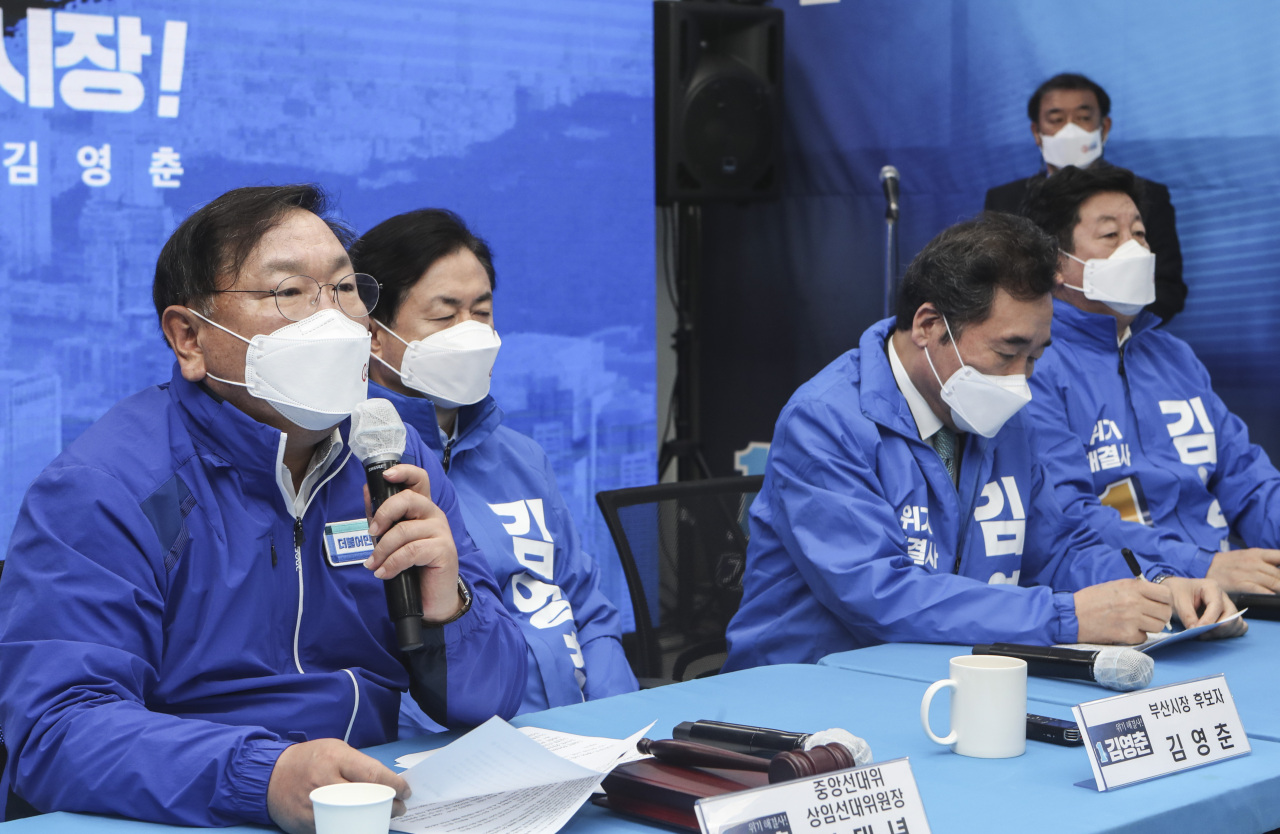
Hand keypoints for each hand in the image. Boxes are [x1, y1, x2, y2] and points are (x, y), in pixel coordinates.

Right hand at [267, 739, 408, 833]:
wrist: (270, 775)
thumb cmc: (309, 759)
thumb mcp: (334, 748)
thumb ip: (357, 763)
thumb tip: (385, 780)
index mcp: (335, 758)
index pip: (372, 773)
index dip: (394, 784)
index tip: (405, 790)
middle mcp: (325, 780)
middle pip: (366, 797)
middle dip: (389, 805)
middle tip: (399, 807)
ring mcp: (315, 804)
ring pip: (352, 818)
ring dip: (374, 820)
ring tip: (384, 817)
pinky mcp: (307, 823)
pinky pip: (335, 828)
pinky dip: (352, 828)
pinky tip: (361, 825)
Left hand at [364, 464, 462, 621]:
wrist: (431, 599)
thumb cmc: (413, 566)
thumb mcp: (392, 538)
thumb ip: (381, 515)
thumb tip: (367, 490)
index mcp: (422, 508)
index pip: (419, 479)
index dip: (404, 472)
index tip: (386, 475)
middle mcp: (434, 515)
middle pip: (409, 499)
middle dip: (384, 514)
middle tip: (372, 533)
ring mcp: (441, 532)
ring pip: (404, 531)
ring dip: (382, 550)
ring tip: (374, 565)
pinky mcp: (443, 550)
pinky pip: (410, 551)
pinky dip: (392, 564)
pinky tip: (384, 573)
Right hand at [1074, 578, 1172, 644]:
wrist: (1072, 615)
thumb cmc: (1092, 599)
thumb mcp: (1115, 586)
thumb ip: (1136, 590)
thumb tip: (1156, 598)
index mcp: (1133, 587)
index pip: (1166, 594)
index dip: (1165, 601)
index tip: (1159, 604)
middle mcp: (1135, 602)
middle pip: (1165, 613)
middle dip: (1159, 616)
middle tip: (1148, 616)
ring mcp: (1131, 619)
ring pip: (1157, 626)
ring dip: (1149, 627)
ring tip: (1135, 623)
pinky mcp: (1126, 634)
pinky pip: (1143, 637)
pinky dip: (1136, 636)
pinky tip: (1124, 630)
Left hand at [1161, 576, 1247, 638]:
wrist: (1175, 590)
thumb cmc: (1176, 593)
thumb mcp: (1177, 601)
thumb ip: (1187, 615)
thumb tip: (1195, 630)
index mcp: (1211, 587)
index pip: (1216, 605)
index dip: (1209, 620)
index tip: (1197, 630)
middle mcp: (1223, 596)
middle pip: (1231, 615)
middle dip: (1218, 628)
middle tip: (1201, 635)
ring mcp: (1228, 606)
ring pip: (1237, 622)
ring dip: (1224, 633)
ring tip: (1205, 636)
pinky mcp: (1228, 616)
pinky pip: (1239, 626)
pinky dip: (1231, 633)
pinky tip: (1215, 635)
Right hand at [1206, 548, 1279, 593]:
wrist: (1204, 566)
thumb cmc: (1228, 564)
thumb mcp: (1247, 555)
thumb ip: (1265, 561)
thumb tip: (1278, 570)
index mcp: (1257, 554)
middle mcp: (1254, 562)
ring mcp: (1248, 573)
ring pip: (1275, 583)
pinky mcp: (1242, 584)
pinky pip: (1262, 591)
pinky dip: (1272, 595)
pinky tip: (1274, 598)